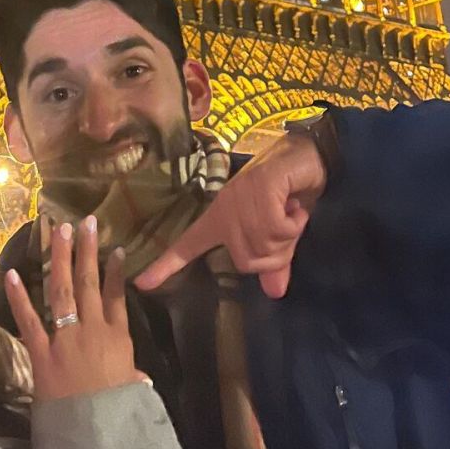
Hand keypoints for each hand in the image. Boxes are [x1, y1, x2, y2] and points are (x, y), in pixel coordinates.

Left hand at [5, 216, 144, 401]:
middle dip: (86, 250)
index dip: (115, 271)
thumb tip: (138, 378)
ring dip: (60, 259)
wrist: (94, 437)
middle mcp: (92, 330)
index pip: (117, 296)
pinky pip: (28, 320)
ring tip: (59, 230)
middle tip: (84, 222)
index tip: (115, 248)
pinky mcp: (41, 353)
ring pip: (62, 291)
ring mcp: (65, 338)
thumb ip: (133, 380)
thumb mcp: (132, 393)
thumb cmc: (116, 416)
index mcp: (117, 338)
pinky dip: (19, 297)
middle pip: (89, 283)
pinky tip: (12, 273)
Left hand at [134, 132, 327, 298]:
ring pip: (264, 247)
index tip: (142, 284)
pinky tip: (295, 205)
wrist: (308, 156)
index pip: (188, 246)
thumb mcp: (281, 231)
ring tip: (290, 212)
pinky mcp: (259, 189)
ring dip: (287, 235)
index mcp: (220, 218)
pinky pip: (278, 229)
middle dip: (275, 253)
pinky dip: (294, 223)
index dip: (166, 265)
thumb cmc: (289, 193)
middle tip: (285, 228)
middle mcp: (224, 210)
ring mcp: (239, 198)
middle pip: (247, 262)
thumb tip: (275, 292)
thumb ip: (276, 260)